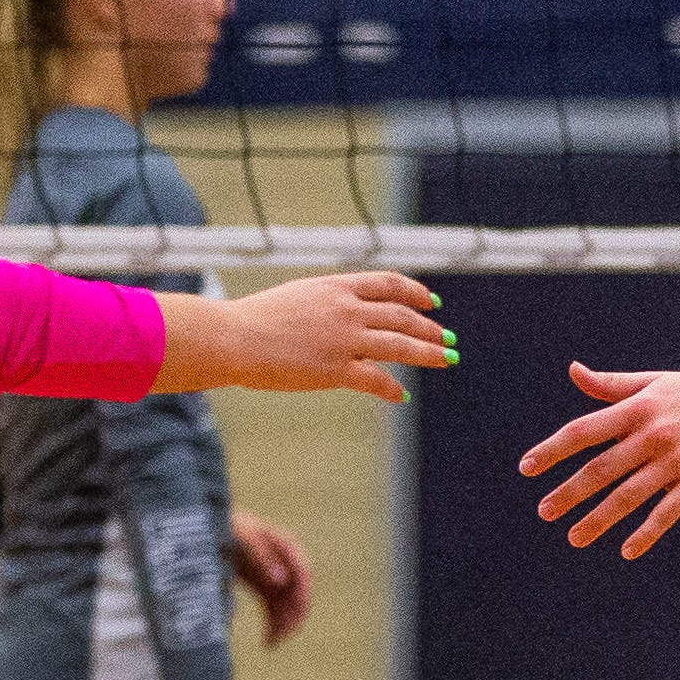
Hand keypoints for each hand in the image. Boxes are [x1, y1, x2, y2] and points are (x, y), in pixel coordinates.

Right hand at [167, 272, 450, 399]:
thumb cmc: (254, 320)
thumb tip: (343, 312)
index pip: (388, 284)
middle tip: (447, 337)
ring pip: (400, 345)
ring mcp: (344, 339)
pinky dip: (392, 388)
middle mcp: (346, 310)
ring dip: (428, 353)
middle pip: (401, 316)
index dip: (415, 292)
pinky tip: (401, 396)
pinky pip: (376, 380)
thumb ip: (325, 303)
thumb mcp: (296, 297)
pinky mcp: (336, 369)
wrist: (233, 337)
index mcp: (336, 286)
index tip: (432, 301)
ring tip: (446, 359)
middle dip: (429, 328)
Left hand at [228, 511, 314, 645]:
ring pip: (289, 606)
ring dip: (284, 625)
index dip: (301, 594)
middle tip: (281, 636)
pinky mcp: (266, 589)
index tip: (294, 613)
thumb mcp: (244, 539)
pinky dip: (273, 625)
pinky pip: (275, 610)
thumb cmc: (229, 527)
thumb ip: (263, 557)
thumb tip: (282, 581)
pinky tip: (268, 642)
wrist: (210, 527)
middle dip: (293, 616)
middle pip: (299, 593)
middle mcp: (287, 564)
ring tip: (271, 644)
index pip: (303, 572)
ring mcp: (277, 577)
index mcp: (286, 546)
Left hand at [522, 358, 679, 557]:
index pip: (585, 431)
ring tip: (574, 537)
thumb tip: (573, 370)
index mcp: (638, 408)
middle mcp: (654, 435)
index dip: (553, 450)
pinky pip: (666, 514)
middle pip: (602, 469)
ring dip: (599, 520)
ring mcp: (677, 461)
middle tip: (545, 511)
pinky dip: (645, 534)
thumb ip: (610, 385)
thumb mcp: (653, 382)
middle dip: (569, 493)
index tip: (527, 468)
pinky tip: (625, 550)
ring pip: (629, 496)